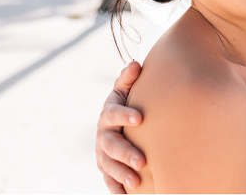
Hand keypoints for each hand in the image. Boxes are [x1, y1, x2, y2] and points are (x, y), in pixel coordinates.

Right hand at [96, 61, 145, 192]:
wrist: (120, 122)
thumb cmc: (129, 103)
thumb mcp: (126, 90)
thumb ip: (128, 79)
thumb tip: (135, 64)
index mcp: (108, 113)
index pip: (113, 114)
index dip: (125, 115)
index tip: (141, 118)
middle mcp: (102, 134)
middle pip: (111, 145)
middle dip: (125, 153)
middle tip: (142, 161)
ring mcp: (102, 154)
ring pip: (108, 166)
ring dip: (121, 174)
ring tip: (137, 182)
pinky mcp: (106, 169)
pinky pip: (108, 181)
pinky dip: (116, 188)